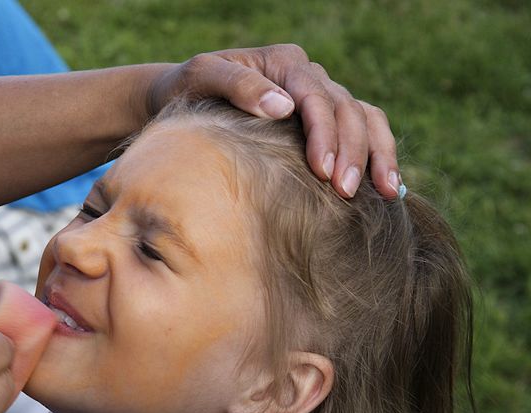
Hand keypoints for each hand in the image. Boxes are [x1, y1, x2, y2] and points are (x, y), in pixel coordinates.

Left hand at [148, 44, 398, 198]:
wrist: (183, 95)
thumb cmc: (189, 88)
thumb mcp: (202, 77)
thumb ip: (238, 85)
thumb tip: (283, 106)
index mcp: (285, 62)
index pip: (316, 96)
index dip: (324, 134)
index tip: (322, 171)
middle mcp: (308, 75)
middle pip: (347, 109)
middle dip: (352, 152)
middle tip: (346, 192)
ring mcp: (319, 96)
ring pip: (365, 117)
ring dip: (378, 154)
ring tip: (388, 192)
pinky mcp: (321, 119)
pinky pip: (362, 129)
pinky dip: (378, 154)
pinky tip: (386, 187)